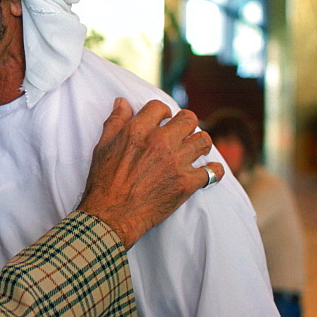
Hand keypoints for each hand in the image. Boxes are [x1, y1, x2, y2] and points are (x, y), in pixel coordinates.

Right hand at [76, 98, 222, 248]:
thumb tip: (123, 102)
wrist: (111, 215)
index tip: (164, 121)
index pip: (160, 107)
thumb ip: (115, 121)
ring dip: (200, 143)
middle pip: (188, 119)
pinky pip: (212, 172)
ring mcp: (176, 162)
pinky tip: (209, 171)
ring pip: (203, 140)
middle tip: (182, 134)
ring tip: (194, 150)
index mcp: (138, 130)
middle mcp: (160, 142)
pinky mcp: (186, 184)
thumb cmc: (103, 182)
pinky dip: (214, 171)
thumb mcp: (102, 146)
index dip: (163, 113)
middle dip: (186, 123)